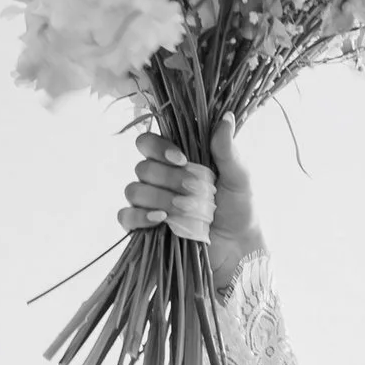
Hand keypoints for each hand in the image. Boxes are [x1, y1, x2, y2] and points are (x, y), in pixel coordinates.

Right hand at [121, 123, 259, 287]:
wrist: (237, 247)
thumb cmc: (239, 210)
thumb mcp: (238, 178)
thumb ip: (227, 150)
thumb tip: (226, 116)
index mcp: (176, 161)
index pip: (148, 143)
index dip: (158, 147)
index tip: (182, 160)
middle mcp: (159, 178)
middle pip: (143, 167)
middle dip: (169, 179)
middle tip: (194, 191)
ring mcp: (150, 203)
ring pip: (134, 190)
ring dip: (160, 198)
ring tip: (185, 210)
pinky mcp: (144, 227)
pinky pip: (125, 216)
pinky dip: (139, 216)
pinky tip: (161, 219)